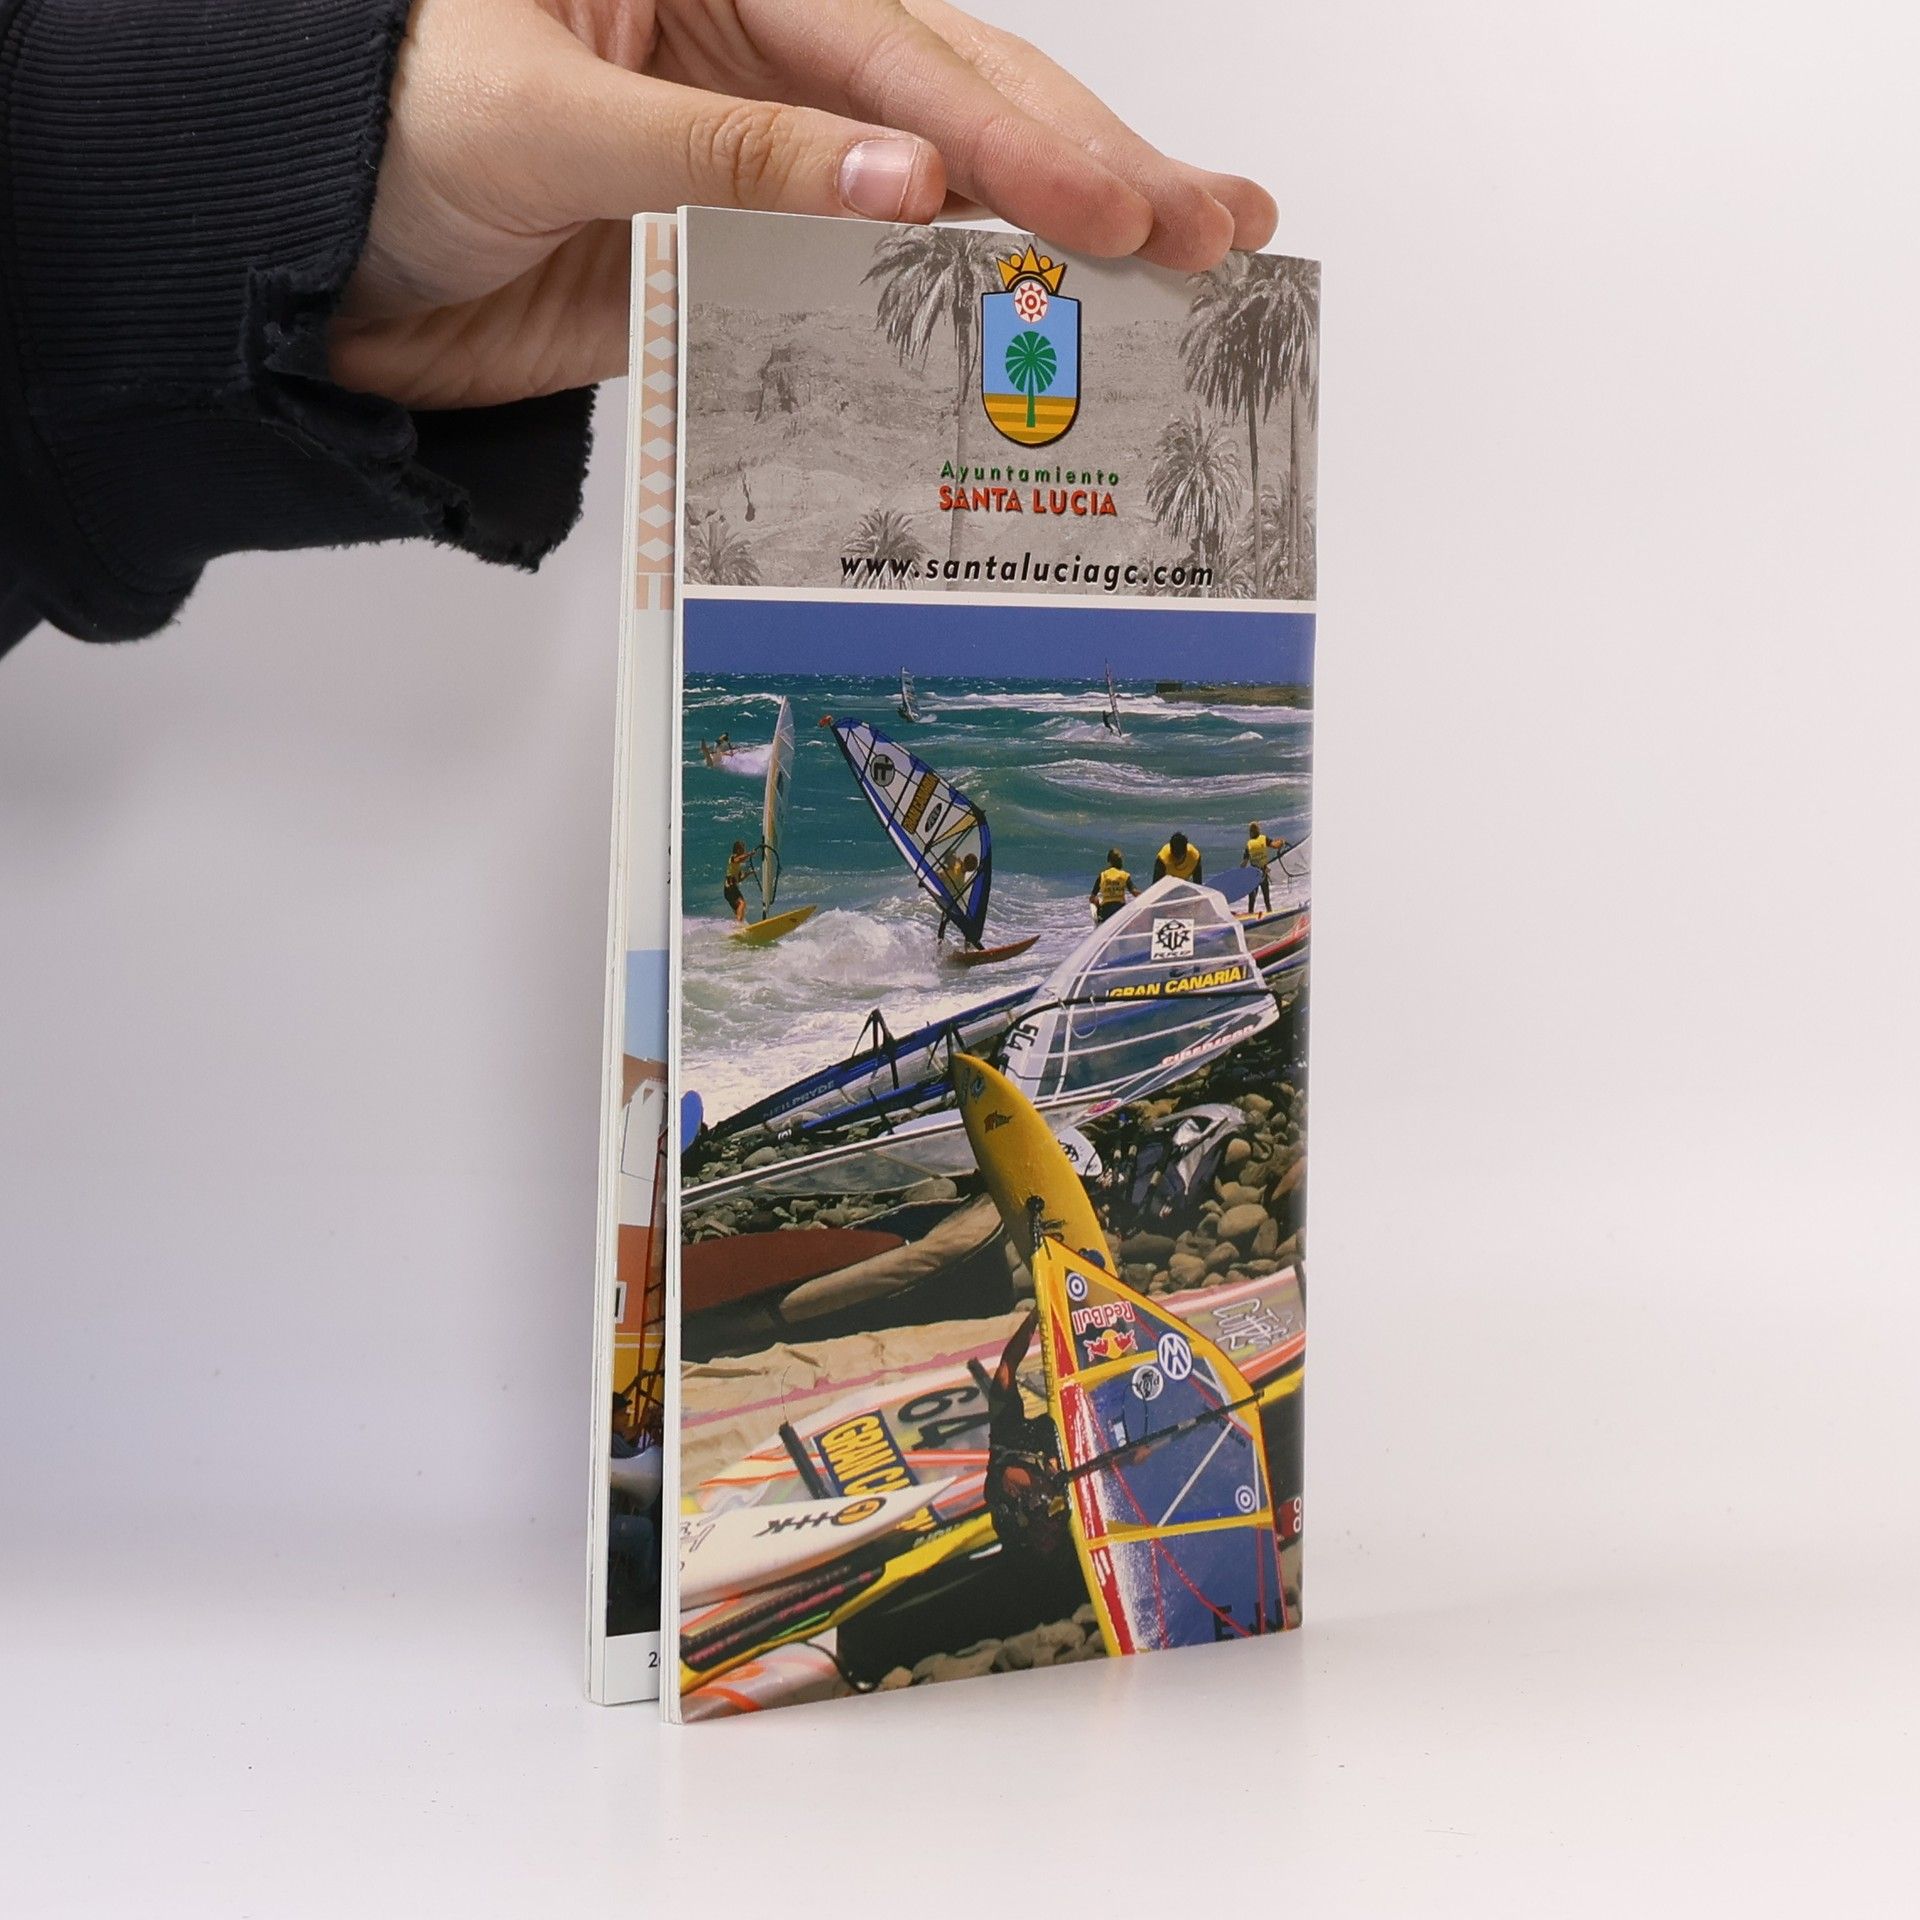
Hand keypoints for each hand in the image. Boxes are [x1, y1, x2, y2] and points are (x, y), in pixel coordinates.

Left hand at [330, 0, 1275, 408]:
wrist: (290, 251)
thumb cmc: (369, 125)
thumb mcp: (546, 115)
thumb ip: (726, 151)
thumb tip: (905, 182)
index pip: (906, 59)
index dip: (1026, 138)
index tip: (1123, 213)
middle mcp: (760, 65)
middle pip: (963, 108)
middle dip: (1096, 168)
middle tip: (1218, 229)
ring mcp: (760, 170)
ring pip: (938, 198)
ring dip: (1055, 237)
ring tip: (1178, 263)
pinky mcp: (735, 265)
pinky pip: (862, 292)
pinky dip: (948, 315)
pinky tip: (1038, 332)